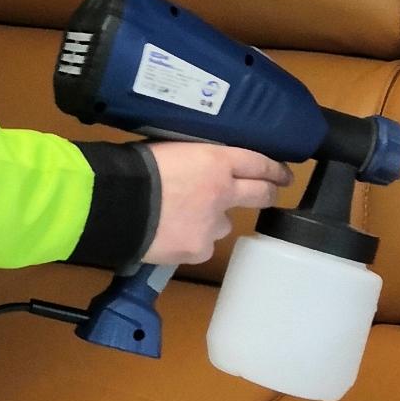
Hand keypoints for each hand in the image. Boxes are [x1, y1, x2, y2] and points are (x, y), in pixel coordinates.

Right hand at [143, 143, 289, 264]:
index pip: (258, 163)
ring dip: (211, 221)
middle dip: (268, 194)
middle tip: (269, 194)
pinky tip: (169, 234)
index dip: (274, 169)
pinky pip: (201, 245)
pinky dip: (190, 241)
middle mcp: (223, 193)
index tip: (283, 175)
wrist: (116, 204)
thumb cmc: (135, 169)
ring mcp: (213, 225)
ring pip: (222, 224)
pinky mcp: (198, 250)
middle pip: (260, 195)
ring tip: (181, 217)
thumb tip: (199, 168)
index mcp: (216, 161)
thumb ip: (193, 160)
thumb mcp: (170, 150)